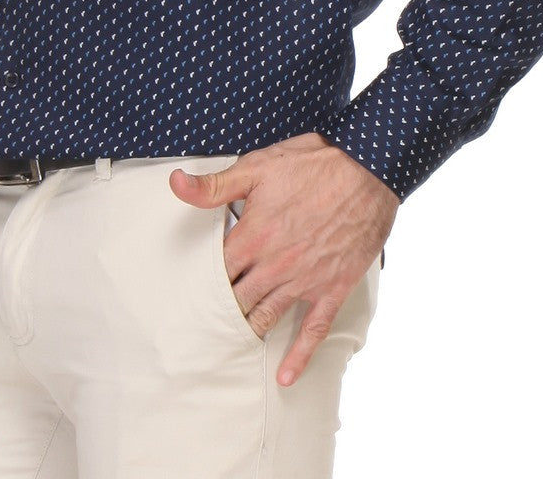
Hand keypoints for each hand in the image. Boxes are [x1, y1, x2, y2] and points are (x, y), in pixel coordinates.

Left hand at [169, 131, 399, 387]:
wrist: (368, 170)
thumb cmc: (313, 164)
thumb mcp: (258, 166)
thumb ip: (215, 185)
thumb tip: (175, 183)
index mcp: (254, 236)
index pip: (215, 271)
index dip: (201, 282)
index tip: (186, 294)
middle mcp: (275, 265)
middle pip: (237, 299)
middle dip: (219, 311)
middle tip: (199, 328)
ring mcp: (305, 281)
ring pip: (267, 316)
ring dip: (248, 331)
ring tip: (228, 347)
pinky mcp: (332, 288)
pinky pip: (313, 330)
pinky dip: (298, 357)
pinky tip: (285, 378)